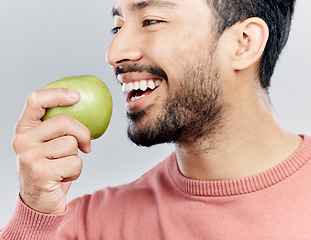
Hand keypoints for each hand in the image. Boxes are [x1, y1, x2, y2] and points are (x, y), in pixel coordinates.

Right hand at [13, 88, 91, 213]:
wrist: (39, 203)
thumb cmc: (49, 169)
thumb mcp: (48, 145)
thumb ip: (57, 129)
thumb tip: (84, 111)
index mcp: (23, 129)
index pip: (35, 100)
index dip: (57, 94)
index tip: (77, 97)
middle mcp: (22, 140)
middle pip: (63, 122)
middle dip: (82, 133)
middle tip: (86, 145)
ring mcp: (29, 156)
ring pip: (71, 144)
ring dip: (76, 157)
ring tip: (63, 166)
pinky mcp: (40, 172)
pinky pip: (75, 162)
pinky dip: (77, 171)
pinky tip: (63, 177)